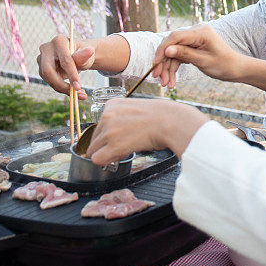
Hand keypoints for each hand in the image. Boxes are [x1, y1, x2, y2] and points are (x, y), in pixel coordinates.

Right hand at [37, 35, 94, 99]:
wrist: (78, 55)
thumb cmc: (82, 52)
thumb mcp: (87, 53)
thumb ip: (85, 55)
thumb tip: (90, 51)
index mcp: (58, 41)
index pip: (64, 60)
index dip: (71, 74)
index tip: (78, 86)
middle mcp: (46, 49)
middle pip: (48, 71)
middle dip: (61, 85)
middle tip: (75, 92)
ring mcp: (41, 59)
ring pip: (48, 78)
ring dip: (62, 89)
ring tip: (79, 94)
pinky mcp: (41, 69)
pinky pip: (49, 81)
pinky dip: (61, 89)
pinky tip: (72, 92)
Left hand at [85, 98, 208, 164]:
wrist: (171, 121)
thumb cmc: (162, 116)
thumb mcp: (136, 109)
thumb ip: (121, 118)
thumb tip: (116, 133)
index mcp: (112, 104)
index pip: (99, 126)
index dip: (110, 135)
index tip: (122, 136)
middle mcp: (107, 115)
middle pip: (95, 139)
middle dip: (107, 145)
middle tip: (125, 144)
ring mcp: (109, 130)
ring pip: (94, 150)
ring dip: (108, 153)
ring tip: (127, 147)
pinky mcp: (114, 145)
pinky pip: (98, 159)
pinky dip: (107, 161)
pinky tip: (122, 154)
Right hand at [152, 25, 244, 87]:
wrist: (235, 69)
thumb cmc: (224, 65)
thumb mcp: (203, 61)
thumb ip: (185, 54)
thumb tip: (166, 50)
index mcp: (200, 32)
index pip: (175, 37)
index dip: (162, 49)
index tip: (155, 64)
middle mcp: (196, 32)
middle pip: (172, 45)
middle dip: (164, 62)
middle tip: (158, 78)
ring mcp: (193, 39)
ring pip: (173, 52)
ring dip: (168, 69)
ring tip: (166, 84)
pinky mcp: (192, 46)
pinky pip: (179, 55)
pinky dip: (174, 68)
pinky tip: (171, 81)